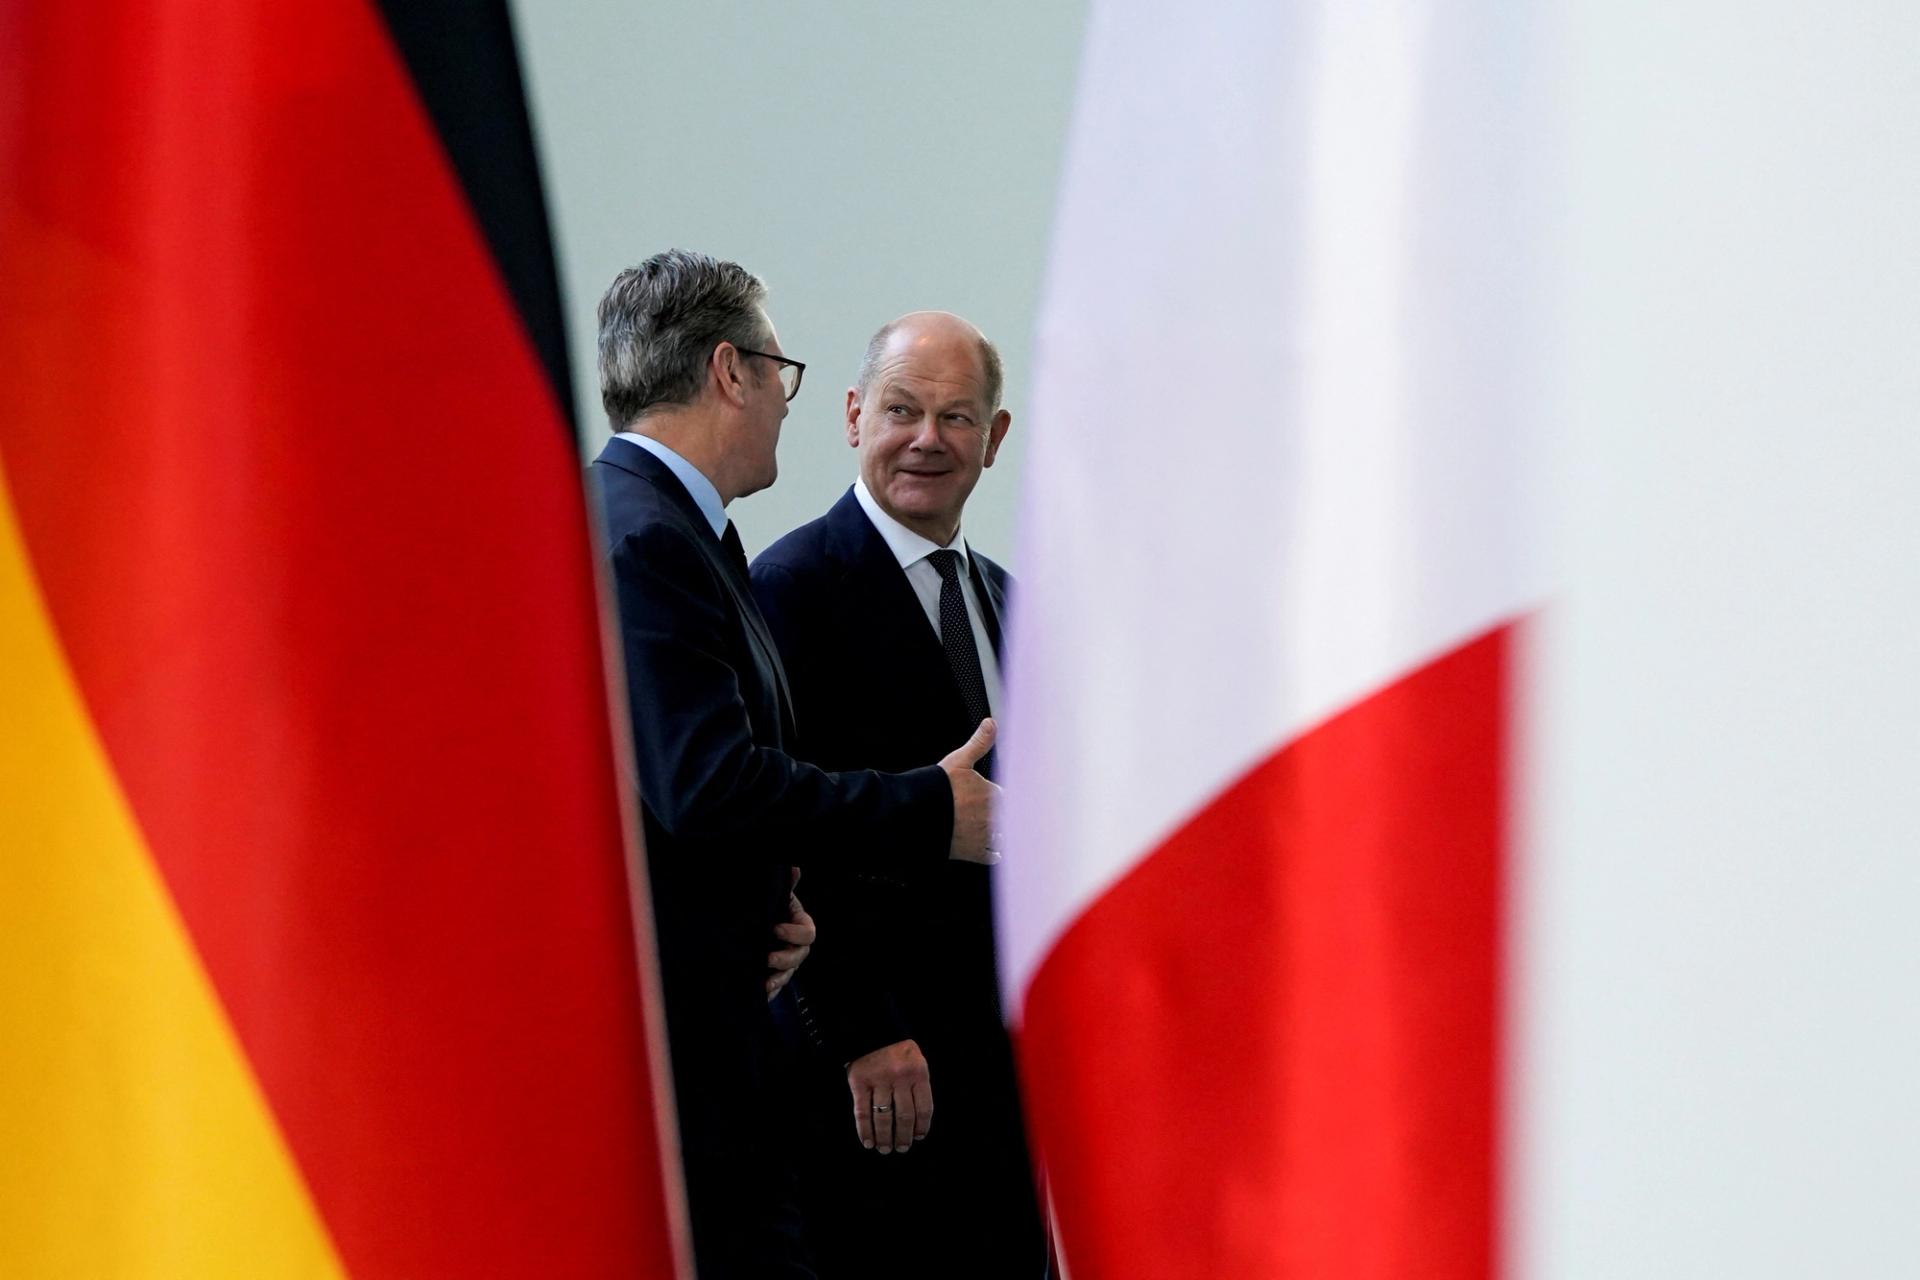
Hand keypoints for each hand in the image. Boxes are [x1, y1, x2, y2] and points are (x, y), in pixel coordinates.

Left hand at [765, 867, 814, 999]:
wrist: (762, 923)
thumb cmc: (775, 909)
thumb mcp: (780, 897)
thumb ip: (788, 885)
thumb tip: (794, 867)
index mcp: (801, 925)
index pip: (807, 932)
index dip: (794, 933)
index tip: (775, 928)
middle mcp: (797, 945)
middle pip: (800, 956)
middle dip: (785, 959)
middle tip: (767, 958)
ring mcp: (788, 961)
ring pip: (790, 973)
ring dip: (779, 979)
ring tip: (765, 983)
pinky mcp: (776, 973)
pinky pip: (777, 985)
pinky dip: (771, 991)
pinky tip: (762, 995)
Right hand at [848, 1039, 932, 1153]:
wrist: (871, 1029)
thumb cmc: (897, 1051)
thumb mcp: (916, 1062)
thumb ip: (918, 1086)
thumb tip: (918, 1121)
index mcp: (918, 1073)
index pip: (924, 1108)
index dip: (922, 1127)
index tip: (919, 1137)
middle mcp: (900, 1077)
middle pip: (904, 1117)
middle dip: (904, 1137)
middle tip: (902, 1148)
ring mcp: (878, 1080)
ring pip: (883, 1118)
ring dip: (885, 1138)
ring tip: (886, 1149)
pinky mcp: (859, 1082)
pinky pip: (862, 1112)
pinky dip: (865, 1131)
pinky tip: (868, 1142)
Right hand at [941, 718, 1002, 864]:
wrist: (915, 815)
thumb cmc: (937, 787)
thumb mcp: (959, 760)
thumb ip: (979, 743)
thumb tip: (991, 722)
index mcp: (995, 795)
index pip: (1008, 796)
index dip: (998, 796)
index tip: (993, 798)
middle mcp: (994, 817)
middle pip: (1008, 818)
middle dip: (1001, 816)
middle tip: (989, 814)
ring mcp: (984, 837)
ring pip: (1002, 837)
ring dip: (998, 833)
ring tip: (987, 830)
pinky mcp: (974, 853)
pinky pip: (992, 856)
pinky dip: (992, 853)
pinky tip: (988, 849)